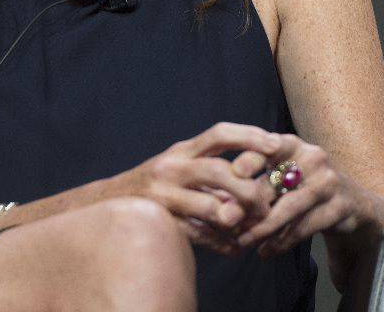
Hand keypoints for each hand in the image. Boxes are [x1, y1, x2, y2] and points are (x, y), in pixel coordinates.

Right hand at [113, 122, 282, 255]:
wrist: (106, 203)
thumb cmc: (154, 186)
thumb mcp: (180, 169)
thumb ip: (212, 175)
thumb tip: (255, 189)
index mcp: (181, 150)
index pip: (219, 134)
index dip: (249, 136)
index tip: (276, 144)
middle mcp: (172, 167)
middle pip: (218, 170)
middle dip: (248, 188)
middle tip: (266, 203)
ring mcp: (164, 194)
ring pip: (209, 205)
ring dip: (236, 219)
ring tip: (249, 228)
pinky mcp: (160, 220)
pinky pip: (198, 235)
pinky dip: (221, 244)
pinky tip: (234, 249)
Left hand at [236, 134, 378, 258]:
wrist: (354, 205)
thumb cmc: (304, 187)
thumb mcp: (281, 175)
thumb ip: (256, 182)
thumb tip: (224, 204)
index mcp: (292, 144)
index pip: (268, 145)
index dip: (251, 157)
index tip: (234, 170)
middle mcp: (312, 157)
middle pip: (276, 180)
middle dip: (249, 203)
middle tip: (228, 220)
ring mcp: (328, 182)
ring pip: (290, 206)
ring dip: (264, 227)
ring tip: (245, 240)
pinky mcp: (340, 206)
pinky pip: (305, 226)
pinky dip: (282, 240)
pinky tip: (266, 250)